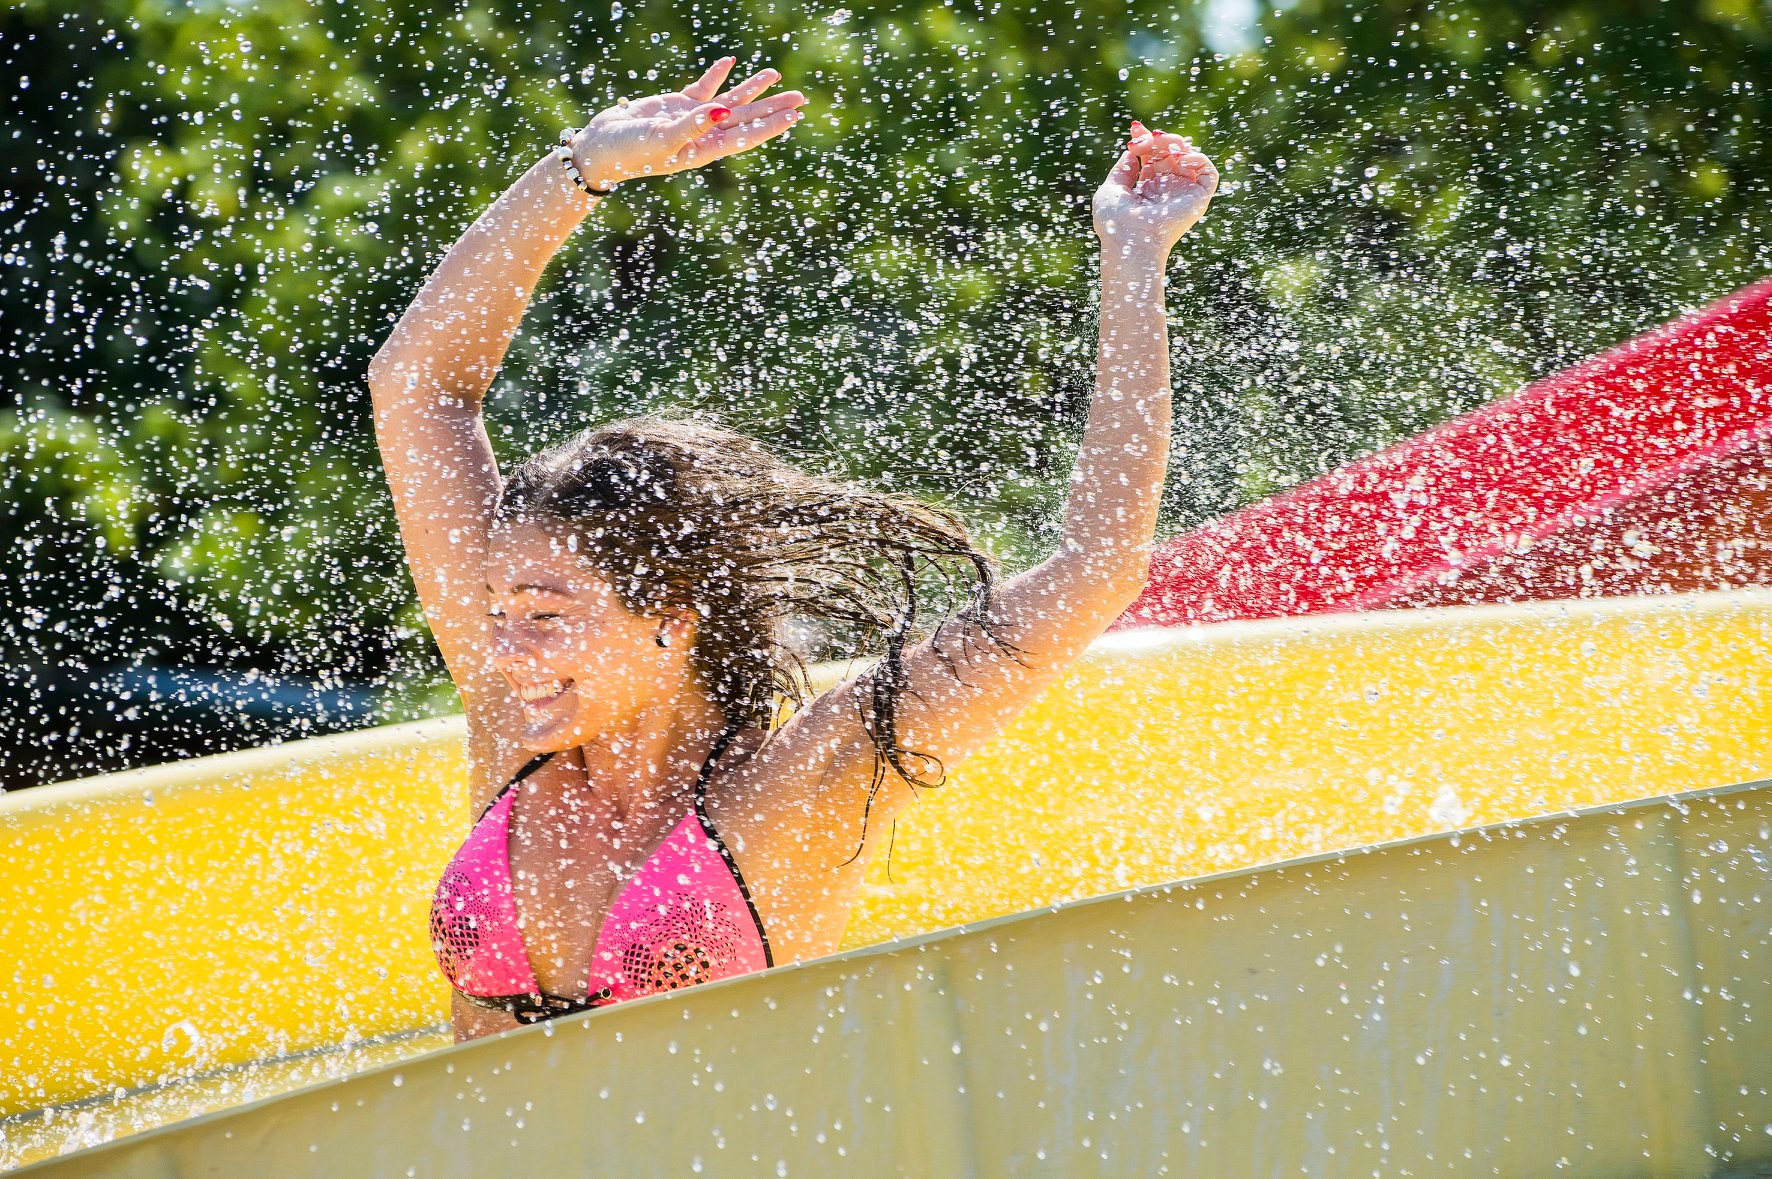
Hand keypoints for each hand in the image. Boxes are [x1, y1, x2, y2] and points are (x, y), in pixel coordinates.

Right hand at [566, 57, 807, 189]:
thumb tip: (723, 111)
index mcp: (704, 150)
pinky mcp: (677, 105)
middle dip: (773, 107)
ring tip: (775, 75)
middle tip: (801, 98)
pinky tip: (731, 62)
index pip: (745, 135)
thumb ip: (692, 126)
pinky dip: (717, 75)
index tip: (794, 116)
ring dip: (752, 89)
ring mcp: (692, 119)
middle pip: (746, 118)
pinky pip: (704, 88)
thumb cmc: (629, 151)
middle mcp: (703, 135)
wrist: (601, 147)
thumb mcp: (661, 139)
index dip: (770, 125)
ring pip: (730, 101)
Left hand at [1092, 120, 1216, 259]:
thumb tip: (1134, 151)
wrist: (1129, 240)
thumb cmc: (1115, 222)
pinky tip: (1181, 157)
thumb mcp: (1112, 189)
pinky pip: (1208, 173)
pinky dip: (1199, 158)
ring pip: (1189, 157)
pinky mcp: (1198, 199)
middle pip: (1169, 153)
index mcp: (1147, 189)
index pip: (1152, 158)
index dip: (1146, 140)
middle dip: (1158, 139)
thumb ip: (1124, 169)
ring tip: (1161, 143)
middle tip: (1147, 138)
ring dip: (1176, 143)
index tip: (1135, 128)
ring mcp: (1182, 193)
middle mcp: (1166, 190)